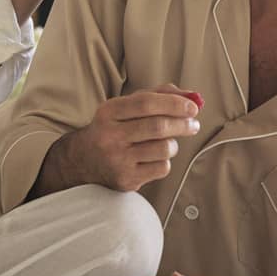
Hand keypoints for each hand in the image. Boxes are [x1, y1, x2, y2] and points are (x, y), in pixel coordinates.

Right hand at [32, 86, 200, 196]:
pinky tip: (154, 159)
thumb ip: (158, 95)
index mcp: (109, 112)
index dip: (174, 103)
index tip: (193, 107)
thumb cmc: (115, 128)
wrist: (83, 161)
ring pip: (163, 149)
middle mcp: (110, 135)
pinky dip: (165, 161)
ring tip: (168, 144)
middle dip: (182, 124)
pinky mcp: (126, 180)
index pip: (146, 103)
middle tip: (193, 124)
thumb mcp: (127, 107)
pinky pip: (161, 168)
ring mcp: (117, 160)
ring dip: (173, 145)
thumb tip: (192, 96)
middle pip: (158, 127)